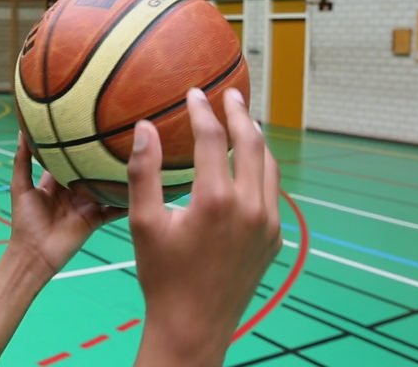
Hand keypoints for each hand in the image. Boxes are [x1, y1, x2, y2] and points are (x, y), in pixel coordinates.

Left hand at [7, 132, 126, 277]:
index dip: (75, 143)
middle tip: (116, 133)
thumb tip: (22, 130)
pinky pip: (113, 208)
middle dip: (99, 156)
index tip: (86, 122)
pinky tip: (140, 186)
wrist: (34, 254)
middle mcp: (73, 191)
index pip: (67, 158)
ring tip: (132, 154)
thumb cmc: (24, 221)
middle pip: (89, 170)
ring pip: (103, 186)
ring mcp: (86, 204)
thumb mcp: (20, 187)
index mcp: (55, 182)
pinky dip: (124, 199)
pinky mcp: (96, 218)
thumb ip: (22, 160)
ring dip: (115, 175)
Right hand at [128, 87, 280, 364]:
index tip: (194, 92)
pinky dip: (261, 170)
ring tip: (243, 120)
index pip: (212, 138)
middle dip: (239, 113)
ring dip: (256, 139)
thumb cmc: (162, 276)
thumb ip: (144, 172)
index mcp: (215, 199)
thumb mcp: (143, 223)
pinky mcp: (274, 238)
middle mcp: (249, 206)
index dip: (202, 110)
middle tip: (230, 93)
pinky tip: (249, 165)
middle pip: (252, 143)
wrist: (194, 325)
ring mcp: (267, 223)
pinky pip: (271, 193)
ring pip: (269, 166)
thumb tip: (145, 128)